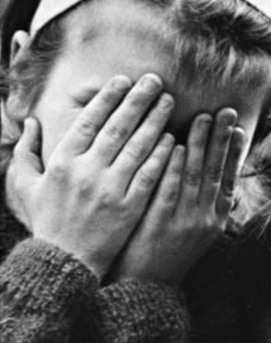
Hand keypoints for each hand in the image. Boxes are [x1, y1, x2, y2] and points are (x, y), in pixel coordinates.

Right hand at [6, 74, 174, 278]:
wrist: (64, 262)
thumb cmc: (46, 221)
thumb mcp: (25, 186)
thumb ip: (24, 152)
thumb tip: (29, 122)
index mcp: (61, 162)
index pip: (89, 122)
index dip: (108, 98)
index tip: (123, 80)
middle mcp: (86, 172)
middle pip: (117, 128)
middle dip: (137, 100)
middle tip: (155, 80)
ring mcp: (110, 189)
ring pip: (137, 147)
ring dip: (155, 121)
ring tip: (168, 101)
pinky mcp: (130, 207)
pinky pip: (150, 174)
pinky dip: (162, 155)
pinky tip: (174, 138)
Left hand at [107, 108, 247, 283]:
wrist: (145, 290)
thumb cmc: (166, 260)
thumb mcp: (197, 239)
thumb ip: (210, 213)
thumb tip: (227, 193)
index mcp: (216, 220)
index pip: (229, 178)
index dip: (234, 151)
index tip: (238, 128)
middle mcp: (205, 218)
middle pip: (216, 171)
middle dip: (221, 139)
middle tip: (226, 111)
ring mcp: (184, 220)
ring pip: (196, 175)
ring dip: (201, 144)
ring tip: (203, 117)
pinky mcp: (161, 222)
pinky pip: (171, 188)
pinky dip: (176, 166)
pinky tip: (178, 146)